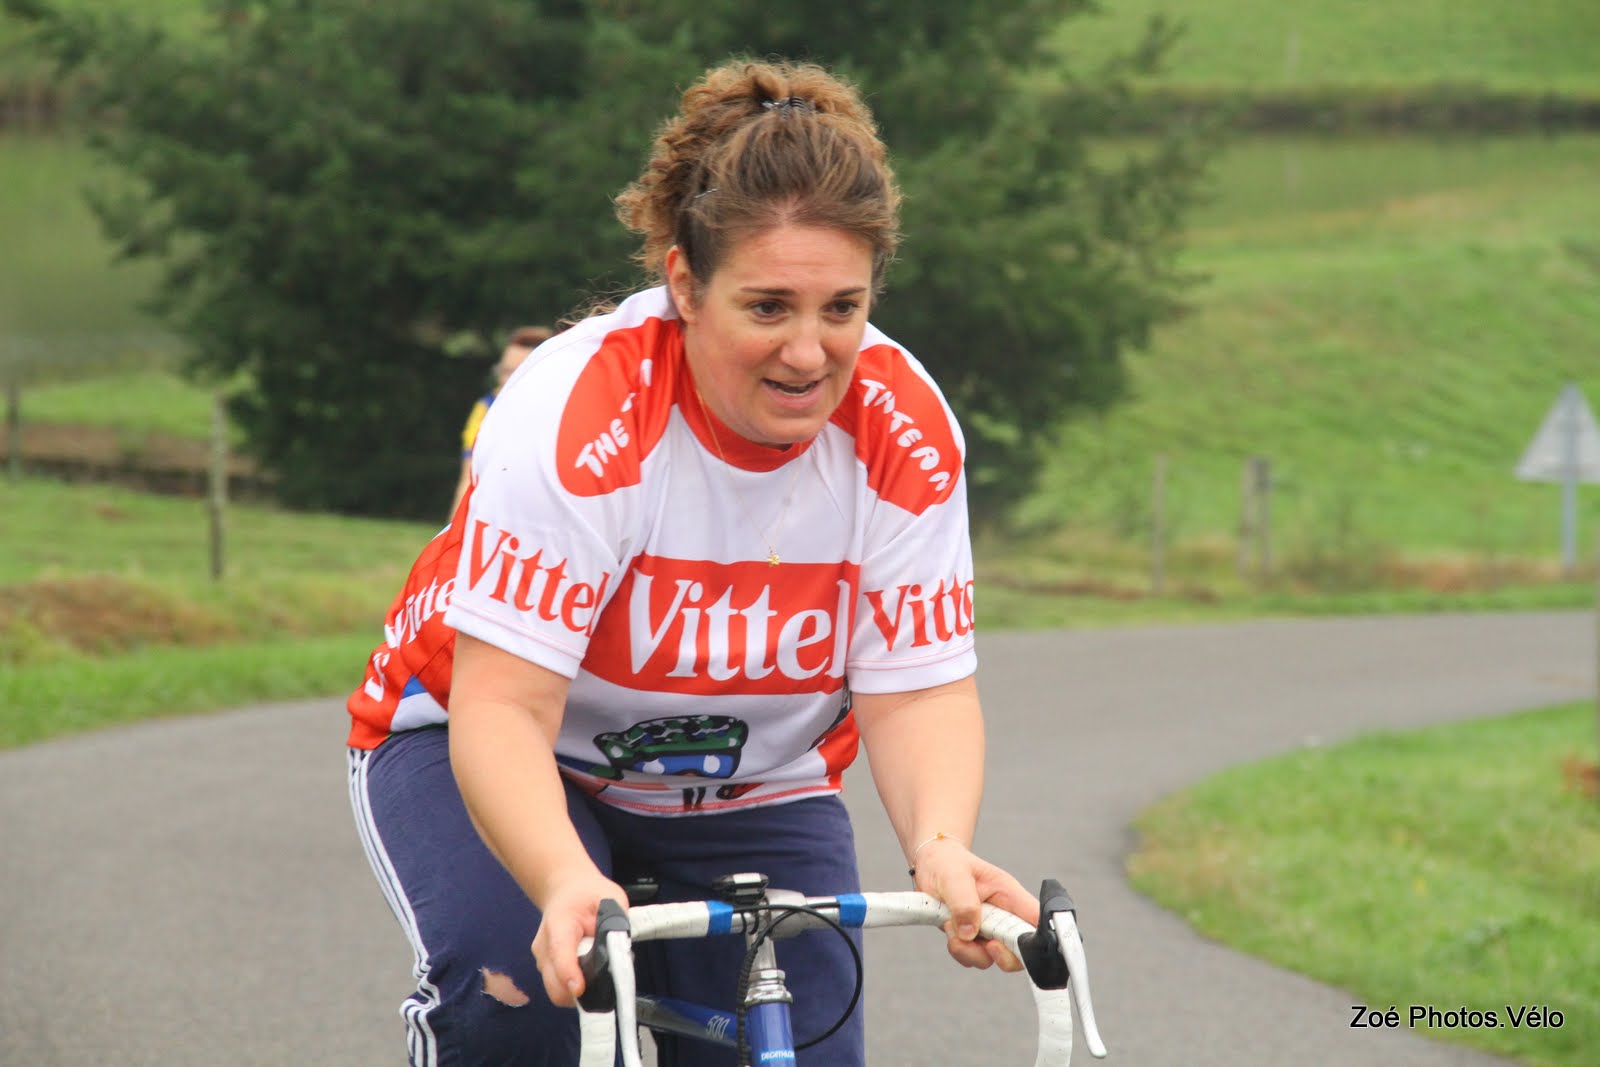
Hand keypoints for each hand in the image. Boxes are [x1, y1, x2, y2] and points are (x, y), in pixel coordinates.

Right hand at [530, 869, 629, 1006]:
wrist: (567, 891)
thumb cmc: (589, 895)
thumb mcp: (609, 898)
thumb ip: (616, 923)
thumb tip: (621, 951)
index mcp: (558, 924)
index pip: (559, 952)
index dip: (568, 972)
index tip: (580, 988)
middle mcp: (544, 946)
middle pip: (554, 982)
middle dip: (581, 991)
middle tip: (608, 981)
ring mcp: (542, 960)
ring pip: (558, 991)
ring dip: (582, 991)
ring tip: (601, 972)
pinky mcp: (546, 970)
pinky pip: (561, 989)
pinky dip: (578, 988)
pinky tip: (591, 973)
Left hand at [912, 839, 1037, 971]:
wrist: (930, 867)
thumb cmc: (947, 863)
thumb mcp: (954, 876)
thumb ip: (964, 903)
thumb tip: (970, 933)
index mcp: (1010, 896)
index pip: (1036, 921)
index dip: (1037, 940)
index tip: (1019, 947)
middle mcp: (1003, 916)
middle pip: (1020, 950)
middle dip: (1001, 955)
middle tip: (986, 944)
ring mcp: (989, 930)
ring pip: (992, 958)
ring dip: (970, 952)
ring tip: (952, 926)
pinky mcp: (973, 939)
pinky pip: (972, 957)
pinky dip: (959, 950)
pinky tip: (948, 927)